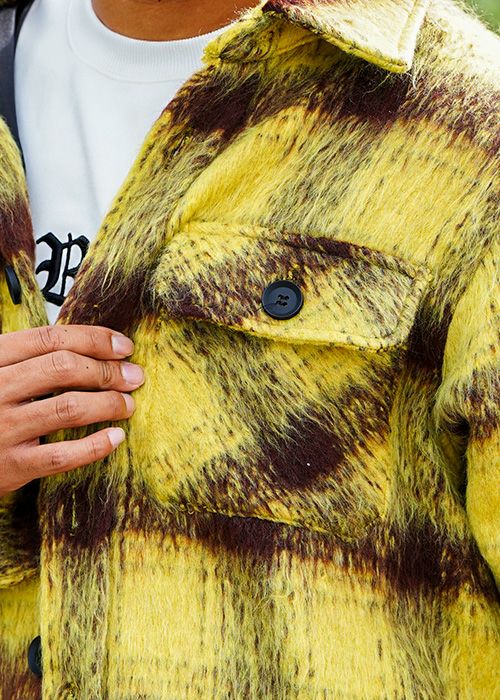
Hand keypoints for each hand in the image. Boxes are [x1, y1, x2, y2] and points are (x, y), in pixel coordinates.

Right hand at [0, 325, 143, 495]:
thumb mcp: (1, 372)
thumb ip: (34, 358)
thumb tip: (98, 346)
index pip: (51, 338)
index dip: (94, 340)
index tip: (124, 347)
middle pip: (64, 368)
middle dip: (108, 371)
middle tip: (134, 377)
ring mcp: (3, 428)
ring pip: (69, 408)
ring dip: (108, 404)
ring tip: (128, 405)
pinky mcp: (12, 465)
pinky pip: (62, 455)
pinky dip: (96, 445)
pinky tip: (115, 437)